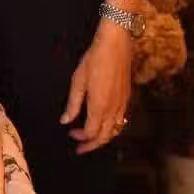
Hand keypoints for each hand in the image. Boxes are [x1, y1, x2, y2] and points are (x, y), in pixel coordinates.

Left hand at [61, 24, 132, 155]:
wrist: (115, 44)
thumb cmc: (94, 60)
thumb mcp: (78, 81)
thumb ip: (73, 104)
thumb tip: (65, 120)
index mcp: (99, 106)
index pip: (91, 133)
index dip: (80, 138)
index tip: (71, 134)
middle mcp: (113, 109)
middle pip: (105, 136)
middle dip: (92, 145)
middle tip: (81, 148)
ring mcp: (123, 103)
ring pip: (115, 130)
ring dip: (103, 137)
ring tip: (92, 139)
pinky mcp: (127, 97)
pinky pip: (121, 120)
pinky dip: (112, 127)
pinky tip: (104, 123)